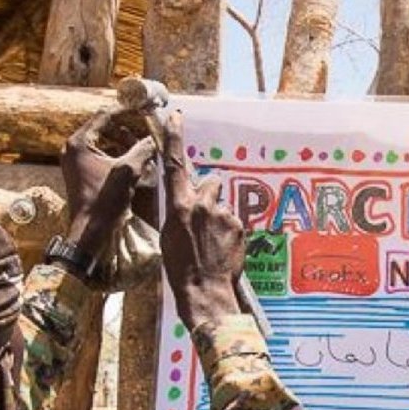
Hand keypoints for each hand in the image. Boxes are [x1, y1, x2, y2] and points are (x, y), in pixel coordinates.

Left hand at [61, 111, 157, 262]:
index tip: (143, 108)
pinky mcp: (81, 172)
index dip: (126, 110)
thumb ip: (142, 150)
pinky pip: (101, 155)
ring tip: (144, 144)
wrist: (90, 231)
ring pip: (104, 142)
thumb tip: (155, 138)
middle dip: (127, 128)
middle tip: (147, 126)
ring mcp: (76, 161)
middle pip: (104, 128)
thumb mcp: (127, 171)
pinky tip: (136, 159)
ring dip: (124, 142)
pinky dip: (117, 154)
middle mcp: (74, 148)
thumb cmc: (105, 200)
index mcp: (80, 142)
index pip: (104, 115)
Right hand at [158, 113, 244, 331]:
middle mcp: (203, 204)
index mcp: (179, 206)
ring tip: (212, 242)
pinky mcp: (239, 225)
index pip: (177, 164)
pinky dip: (229, 230)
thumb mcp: (169, 236)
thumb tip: (186, 203)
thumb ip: (178, 212)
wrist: (206, 292)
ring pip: (222, 204)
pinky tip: (223, 249)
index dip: (176, 138)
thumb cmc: (180, 268)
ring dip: (218, 216)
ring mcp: (224, 214)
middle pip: (210, 183)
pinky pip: (233, 219)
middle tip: (203, 220)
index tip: (177, 117)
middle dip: (208, 194)